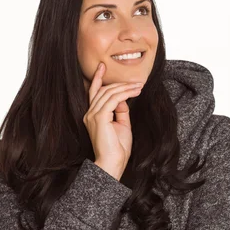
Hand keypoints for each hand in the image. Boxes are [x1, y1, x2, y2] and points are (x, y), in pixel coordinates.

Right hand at [83, 61, 142, 178]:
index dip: (98, 78)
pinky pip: (113, 99)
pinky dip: (125, 94)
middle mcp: (90, 114)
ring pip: (109, 93)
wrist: (112, 163)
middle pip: (103, 90)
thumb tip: (123, 100)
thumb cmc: (117, 148)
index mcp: (92, 115)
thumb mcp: (122, 126)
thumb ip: (121, 112)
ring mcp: (93, 115)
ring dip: (126, 87)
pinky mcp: (99, 118)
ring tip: (139, 86)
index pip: (94, 92)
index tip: (103, 66)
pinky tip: (135, 92)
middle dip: (120, 83)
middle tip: (137, 81)